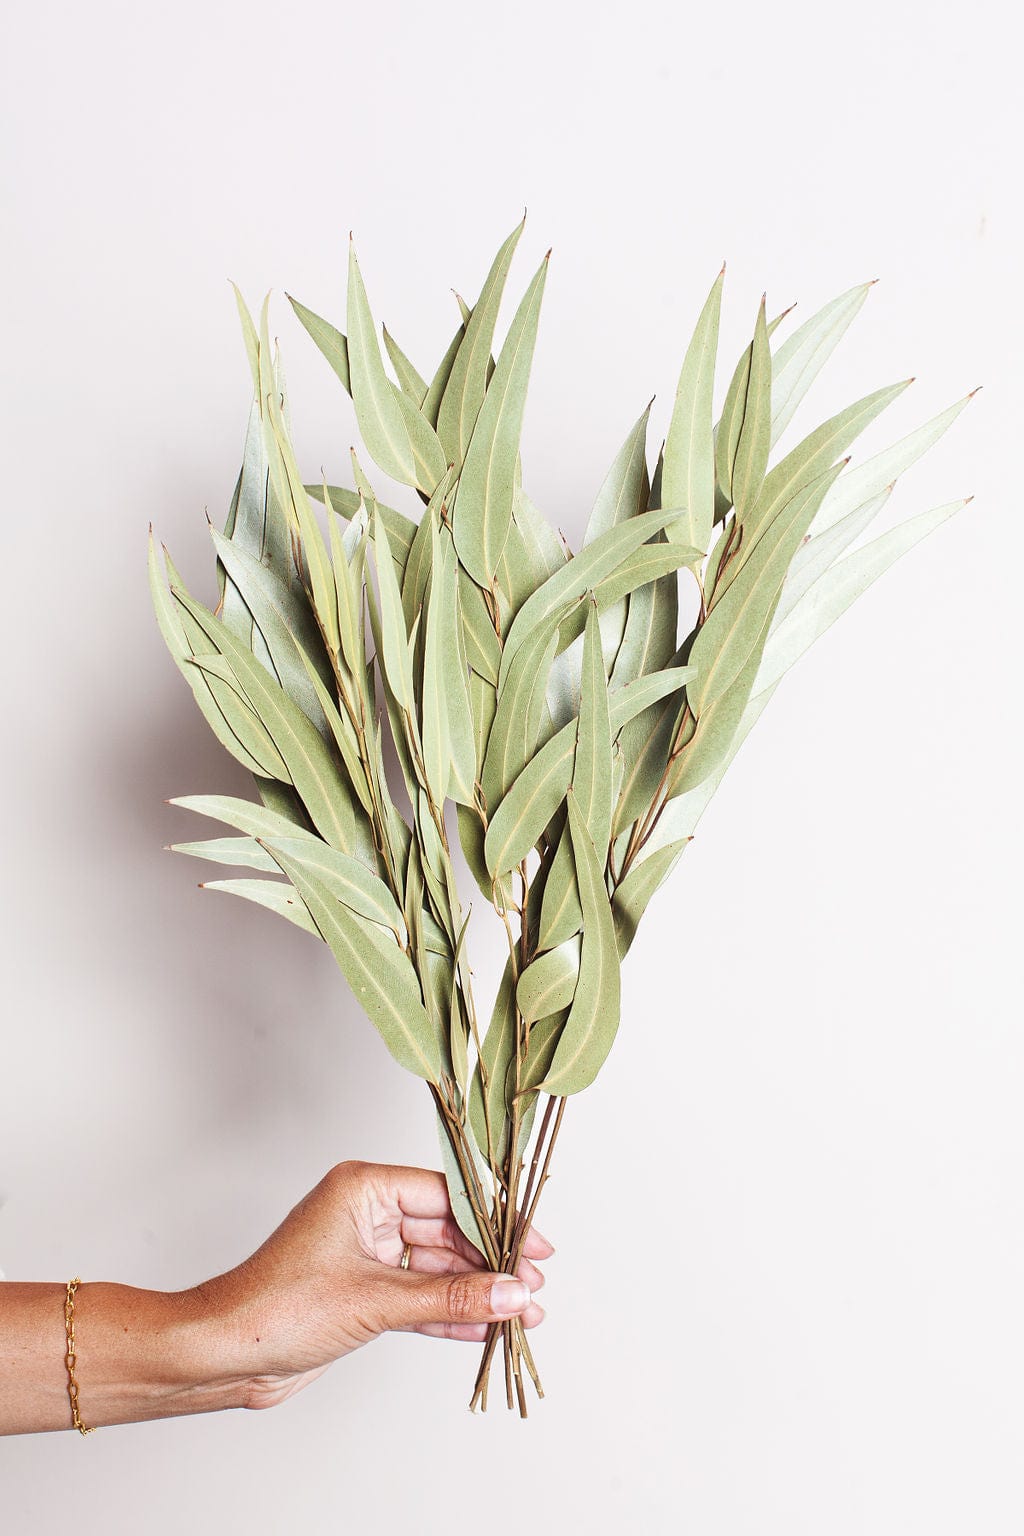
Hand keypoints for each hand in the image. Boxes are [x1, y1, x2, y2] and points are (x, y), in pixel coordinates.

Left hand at [202, 1161, 552, 1409]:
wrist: (222, 1357)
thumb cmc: (277, 1309)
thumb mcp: (375, 1301)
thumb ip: (450, 1298)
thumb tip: (512, 1293)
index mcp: (364, 1187)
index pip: (447, 1194)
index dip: (496, 1221)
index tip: (535, 1245)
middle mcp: (366, 1213)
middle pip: (446, 1231)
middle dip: (491, 1263)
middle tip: (534, 1287)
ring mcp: (364, 1254)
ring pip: (436, 1269)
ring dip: (476, 1293)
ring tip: (522, 1315)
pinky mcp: (361, 1293)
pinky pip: (418, 1298)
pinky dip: (449, 1314)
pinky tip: (486, 1327)